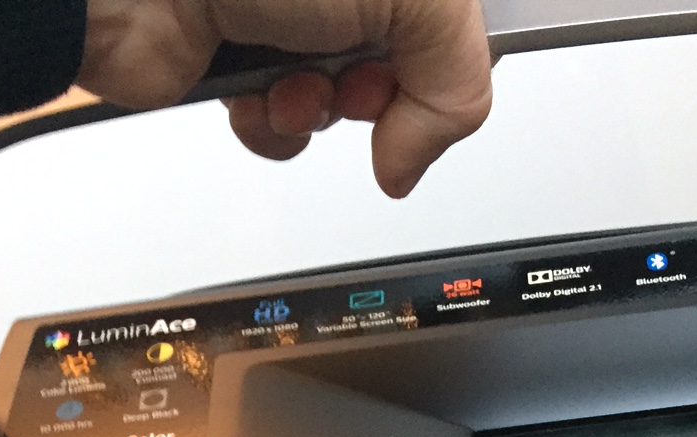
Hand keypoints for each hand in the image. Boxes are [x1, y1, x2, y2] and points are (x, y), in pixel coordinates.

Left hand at [77, 0, 493, 196]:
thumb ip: (458, 78)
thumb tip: (411, 162)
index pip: (456, 29)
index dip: (447, 64)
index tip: (430, 75)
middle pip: (402, 67)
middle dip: (379, 90)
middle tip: (350, 67)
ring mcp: (287, 13)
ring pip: (340, 101)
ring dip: (320, 111)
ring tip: (288, 79)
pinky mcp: (238, 55)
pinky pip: (279, 121)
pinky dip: (271, 124)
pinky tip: (251, 92)